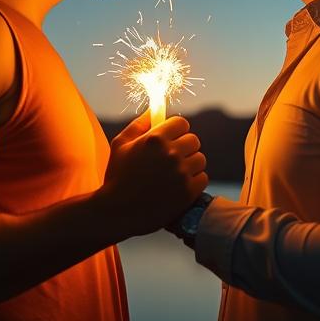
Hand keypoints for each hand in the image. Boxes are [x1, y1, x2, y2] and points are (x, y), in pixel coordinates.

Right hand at [99, 112, 208, 237]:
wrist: (117, 212)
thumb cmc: (116, 176)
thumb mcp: (121, 144)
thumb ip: (139, 124)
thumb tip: (154, 109)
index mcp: (155, 139)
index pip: (182, 123)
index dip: (176, 130)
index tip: (170, 139)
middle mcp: (171, 153)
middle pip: (193, 140)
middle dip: (183, 147)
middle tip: (171, 159)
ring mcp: (181, 173)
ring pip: (200, 159)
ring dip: (190, 164)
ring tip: (174, 174)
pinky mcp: (188, 192)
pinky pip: (203, 178)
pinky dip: (194, 181)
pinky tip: (179, 186)